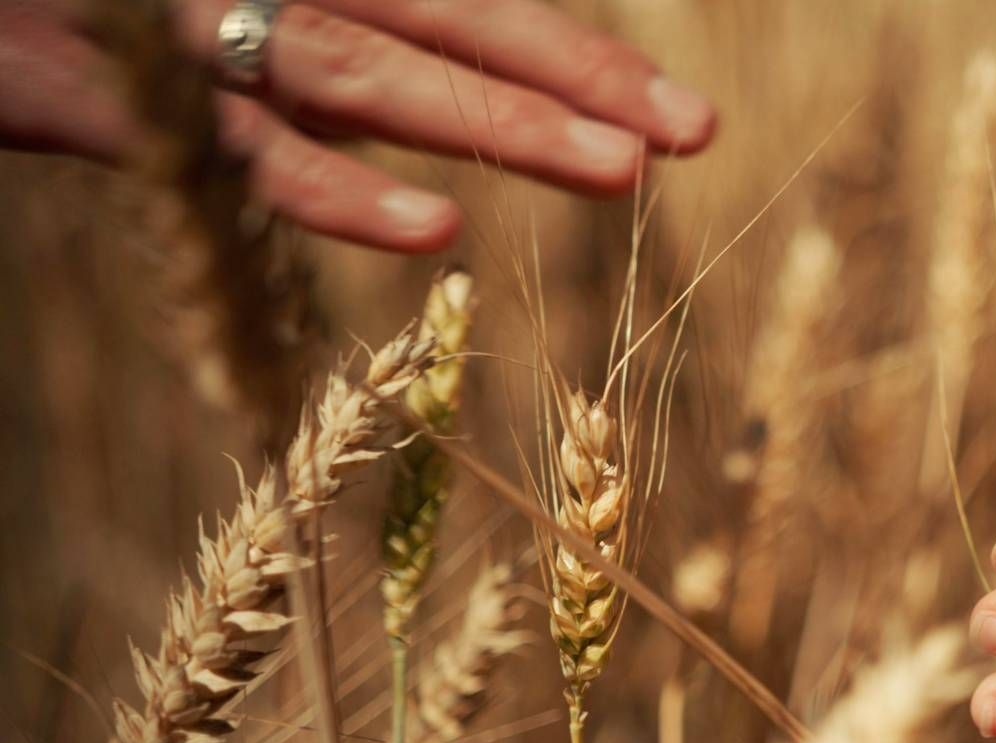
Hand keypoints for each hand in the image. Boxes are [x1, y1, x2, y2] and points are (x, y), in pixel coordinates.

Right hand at [0, 0, 714, 250]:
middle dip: (569, 75)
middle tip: (692, 132)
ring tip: (619, 171)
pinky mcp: (75, 85)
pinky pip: (217, 145)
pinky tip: (433, 229)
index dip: (567, 58)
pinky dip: (323, 186)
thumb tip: (440, 131)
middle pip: (438, 18)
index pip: (453, 6)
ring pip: (358, 67)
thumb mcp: (213, 30)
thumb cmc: (63, 11)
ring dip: (496, 118)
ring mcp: (166, 25)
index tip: (679, 123)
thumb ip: (322, 68)